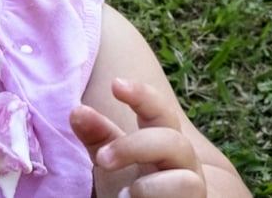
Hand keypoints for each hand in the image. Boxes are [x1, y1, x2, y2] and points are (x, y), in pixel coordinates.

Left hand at [70, 78, 206, 197]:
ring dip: (149, 188)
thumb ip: (99, 137)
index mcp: (163, 141)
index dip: (143, 95)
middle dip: (134, 147)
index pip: (161, 111)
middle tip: (102, 160)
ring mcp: (194, 188)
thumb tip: (77, 111)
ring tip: (126, 196)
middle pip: (173, 141)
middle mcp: (184, 162)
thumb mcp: (113, 160)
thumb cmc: (131, 188)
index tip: (116, 84)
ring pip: (188, 182)